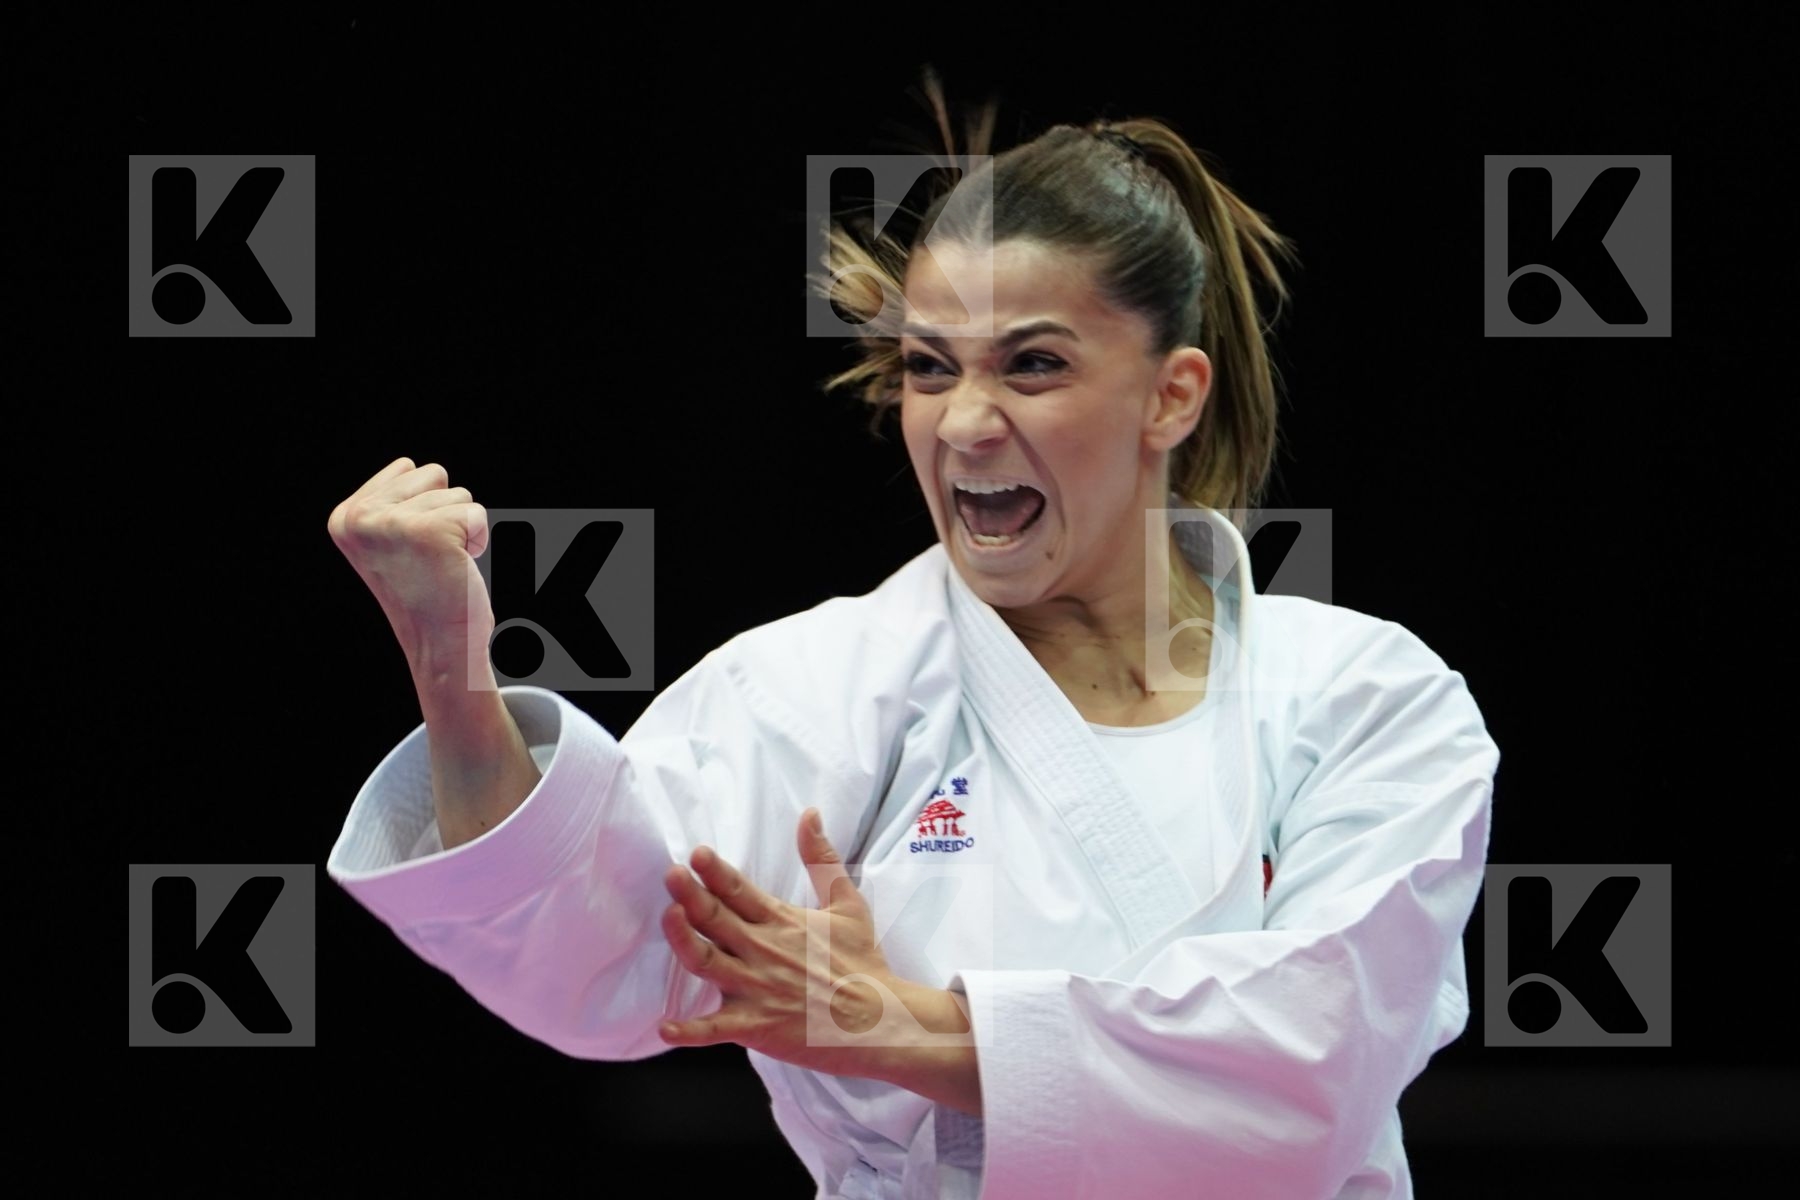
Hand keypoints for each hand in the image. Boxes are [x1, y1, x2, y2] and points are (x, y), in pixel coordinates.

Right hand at [326, 457, 493, 678]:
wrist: (440, 647)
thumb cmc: (427, 591)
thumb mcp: (391, 539)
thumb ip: (392, 501)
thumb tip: (410, 465)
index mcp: (345, 517)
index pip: (407, 469)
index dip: (424, 506)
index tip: (413, 548)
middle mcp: (359, 518)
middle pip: (432, 474)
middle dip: (443, 512)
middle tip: (430, 557)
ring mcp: (391, 524)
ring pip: (457, 493)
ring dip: (460, 528)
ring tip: (442, 565)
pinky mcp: (430, 532)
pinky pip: (477, 513)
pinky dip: (478, 539)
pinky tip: (458, 568)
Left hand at [657, 809, 924, 1079]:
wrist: (879, 1021)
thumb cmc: (862, 963)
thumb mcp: (847, 904)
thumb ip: (822, 859)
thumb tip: (809, 814)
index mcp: (781, 922)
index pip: (739, 890)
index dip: (714, 871)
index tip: (696, 853)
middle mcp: (763, 951)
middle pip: (715, 919)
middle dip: (689, 895)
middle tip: (671, 874)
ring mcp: (755, 989)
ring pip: (705, 963)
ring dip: (682, 941)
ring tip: (667, 919)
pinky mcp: (754, 1026)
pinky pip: (713, 1029)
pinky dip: (688, 1031)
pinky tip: (664, 1027)